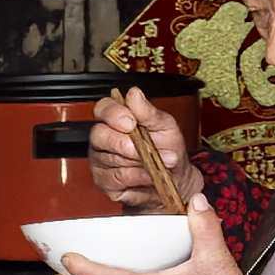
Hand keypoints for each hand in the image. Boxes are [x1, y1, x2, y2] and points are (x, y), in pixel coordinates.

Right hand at [88, 86, 197, 217]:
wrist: (175, 178)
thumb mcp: (165, 126)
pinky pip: (115, 177)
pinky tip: (148, 175)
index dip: (113, 114)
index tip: (130, 122)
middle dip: (122, 142)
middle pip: (99, 134)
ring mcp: (101, 160)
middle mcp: (104, 138)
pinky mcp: (104, 181)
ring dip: (136, 161)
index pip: (103, 108)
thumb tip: (134, 94)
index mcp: (117, 119)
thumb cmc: (168, 149)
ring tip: (155, 162)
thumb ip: (148, 111)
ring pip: (109, 158)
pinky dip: (136, 176)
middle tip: (141, 147)